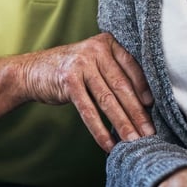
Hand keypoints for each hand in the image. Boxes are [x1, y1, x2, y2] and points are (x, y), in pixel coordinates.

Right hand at [19, 32, 154, 151]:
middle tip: (148, 132)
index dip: (143, 88)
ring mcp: (82, 64)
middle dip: (137, 112)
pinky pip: (88, 110)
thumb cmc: (71, 69)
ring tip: (133, 140)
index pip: (131, 66)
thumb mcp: (94, 62)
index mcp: (106, 42)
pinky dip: (100, 130)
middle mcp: (95, 49)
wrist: (33, 70)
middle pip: (121, 85)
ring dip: (122, 123)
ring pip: (107, 99)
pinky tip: (108, 143)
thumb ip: (114, 73)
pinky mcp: (69, 80)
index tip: (152, 107)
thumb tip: (144, 102)